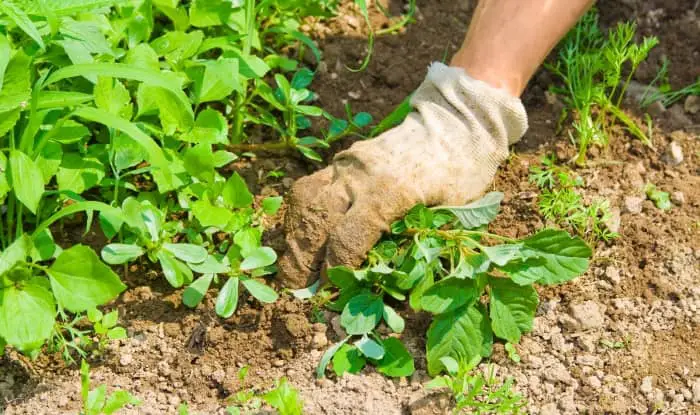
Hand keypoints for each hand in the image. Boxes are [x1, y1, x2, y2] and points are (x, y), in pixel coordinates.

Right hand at [277, 63, 527, 287]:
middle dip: (302, 258)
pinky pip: (311, 186)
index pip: (347, 238)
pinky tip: (306, 234)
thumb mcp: (453, 212)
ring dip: (295, 235)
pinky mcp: (343, 159)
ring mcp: (348, 163)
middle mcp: (360, 175)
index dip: (335, 270)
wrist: (456, 121)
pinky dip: (303, 214)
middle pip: (316, 220)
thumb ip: (418, 242)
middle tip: (299, 286)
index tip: (330, 290)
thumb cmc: (462, 172)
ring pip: (305, 200)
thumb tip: (384, 280)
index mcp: (390, 191)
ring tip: (296, 262)